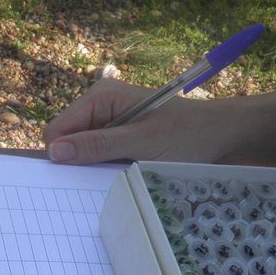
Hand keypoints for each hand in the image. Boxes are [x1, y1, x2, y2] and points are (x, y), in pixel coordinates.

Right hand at [42, 78, 231, 164]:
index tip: (74, 177)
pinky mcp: (118, 136)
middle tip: (103, 177)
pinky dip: (105, 168)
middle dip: (78, 161)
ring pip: (81, 151)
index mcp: (101, 97)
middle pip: (66, 141)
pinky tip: (124, 172)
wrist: (220, 135)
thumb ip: (98, 146)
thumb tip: (55, 152)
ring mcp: (109, 121)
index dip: (60, 154)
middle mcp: (100, 106)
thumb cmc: (186, 135)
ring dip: (94, 167)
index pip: (57, 129)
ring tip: (119, 173)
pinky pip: (98, 155)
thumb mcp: (142, 143)